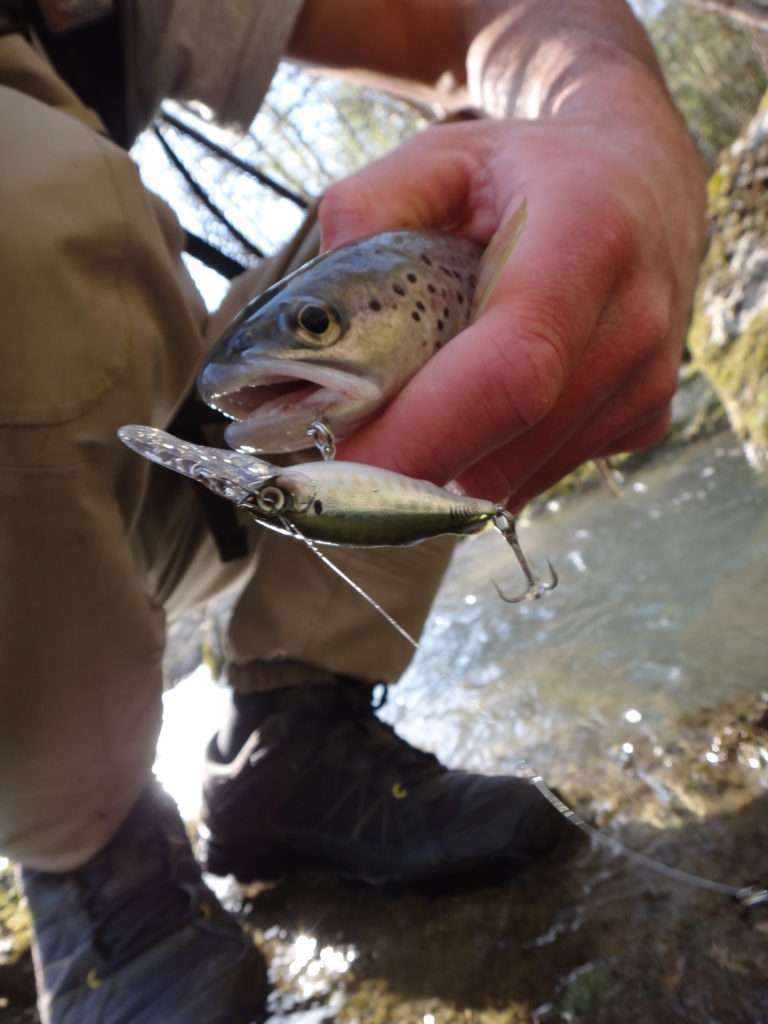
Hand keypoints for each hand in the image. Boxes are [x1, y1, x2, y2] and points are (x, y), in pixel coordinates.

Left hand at [322, 88, 706, 507]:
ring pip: (515, 475)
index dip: (426, 434)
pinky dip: (488, 458)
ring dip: (447, 462)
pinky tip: (485, 400)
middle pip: (506, 441)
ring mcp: (647, 383)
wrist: (647, 186)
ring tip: (426, 394)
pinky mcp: (645, 421)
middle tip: (347, 440)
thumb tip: (315, 313)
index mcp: (584, 236)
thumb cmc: (530, 172)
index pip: (511, 367)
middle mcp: (632, 321)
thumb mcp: (445, 157)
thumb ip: (371, 206)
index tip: (344, 468)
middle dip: (410, 461)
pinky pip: (540, 475)